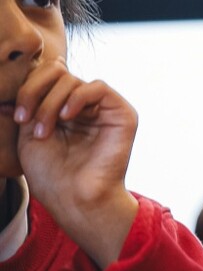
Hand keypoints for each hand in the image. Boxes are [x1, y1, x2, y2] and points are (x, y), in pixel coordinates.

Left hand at [9, 59, 139, 268]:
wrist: (73, 198)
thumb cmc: (51, 174)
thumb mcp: (28, 134)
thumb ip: (28, 105)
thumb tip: (13, 79)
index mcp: (62, 108)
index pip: (46, 77)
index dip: (28, 89)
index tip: (16, 117)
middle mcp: (83, 105)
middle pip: (57, 73)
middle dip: (35, 93)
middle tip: (25, 120)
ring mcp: (102, 108)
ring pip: (73, 80)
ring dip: (51, 103)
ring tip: (45, 130)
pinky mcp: (120, 113)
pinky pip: (98, 87)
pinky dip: (77, 97)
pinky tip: (66, 116)